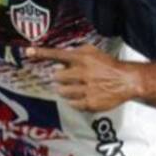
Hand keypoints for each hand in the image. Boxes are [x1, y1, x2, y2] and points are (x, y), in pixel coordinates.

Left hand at [25, 43, 143, 111]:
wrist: (128, 80)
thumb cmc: (108, 66)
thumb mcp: (93, 53)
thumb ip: (75, 53)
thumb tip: (58, 59)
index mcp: (82, 58)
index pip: (58, 54)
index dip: (41, 53)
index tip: (27, 51)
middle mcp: (83, 72)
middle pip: (57, 76)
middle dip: (61, 78)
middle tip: (72, 78)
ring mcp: (86, 88)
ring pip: (62, 92)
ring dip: (66, 90)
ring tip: (79, 87)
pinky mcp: (89, 103)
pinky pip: (71, 104)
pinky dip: (75, 101)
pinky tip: (85, 95)